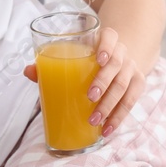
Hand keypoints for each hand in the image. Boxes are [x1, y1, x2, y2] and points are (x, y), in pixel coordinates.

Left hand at [23, 24, 145, 135]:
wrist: (118, 58)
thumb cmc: (88, 58)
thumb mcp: (73, 55)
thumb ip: (50, 63)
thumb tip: (28, 72)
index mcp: (107, 39)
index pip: (110, 37)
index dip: (107, 47)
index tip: (99, 59)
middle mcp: (122, 52)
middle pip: (117, 64)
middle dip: (104, 81)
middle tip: (90, 97)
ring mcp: (131, 69)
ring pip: (124, 86)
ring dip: (109, 105)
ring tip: (93, 120)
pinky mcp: (137, 84)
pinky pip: (130, 101)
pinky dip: (118, 117)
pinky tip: (106, 130)